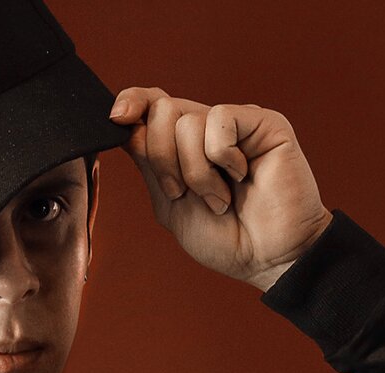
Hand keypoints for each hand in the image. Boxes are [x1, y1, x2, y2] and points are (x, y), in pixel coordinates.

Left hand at [109, 87, 332, 291]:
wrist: (266, 259)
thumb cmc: (224, 238)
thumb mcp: (170, 203)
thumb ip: (148, 162)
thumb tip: (124, 121)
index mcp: (184, 145)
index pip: (151, 104)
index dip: (132, 101)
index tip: (117, 118)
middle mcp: (209, 128)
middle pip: (162, 111)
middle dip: (164, 160)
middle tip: (185, 194)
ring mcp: (237, 124)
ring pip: (187, 121)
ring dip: (196, 172)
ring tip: (220, 197)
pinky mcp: (264, 124)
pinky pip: (220, 120)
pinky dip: (222, 157)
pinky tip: (241, 175)